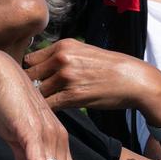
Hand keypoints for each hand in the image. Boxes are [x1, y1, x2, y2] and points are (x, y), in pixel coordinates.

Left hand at [24, 39, 160, 124]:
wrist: (133, 79)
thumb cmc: (109, 67)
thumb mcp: (83, 51)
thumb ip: (62, 55)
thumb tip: (40, 66)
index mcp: (63, 45)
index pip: (29, 59)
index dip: (27, 72)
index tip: (29, 83)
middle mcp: (62, 58)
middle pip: (28, 75)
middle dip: (27, 87)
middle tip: (27, 98)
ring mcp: (67, 77)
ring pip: (36, 91)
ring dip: (36, 101)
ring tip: (36, 108)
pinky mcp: (73, 96)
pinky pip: (48, 105)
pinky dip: (46, 110)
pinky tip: (49, 114)